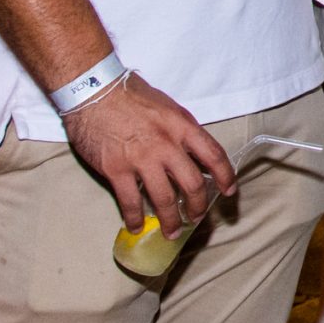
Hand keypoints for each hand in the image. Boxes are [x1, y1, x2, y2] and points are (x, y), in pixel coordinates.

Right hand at [61, 73, 235, 232]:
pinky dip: (135, 218)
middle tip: (196, 217)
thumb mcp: (167, 106)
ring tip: (172, 231)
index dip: (225, 176)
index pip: (213, 155)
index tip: (229, 190)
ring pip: (165, 199)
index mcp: (182, 126)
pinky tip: (137, 227)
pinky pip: (130, 202)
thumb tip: (191, 151)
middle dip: (198, 206)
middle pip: (192, 183)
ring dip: (171, 220)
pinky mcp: (117, 169)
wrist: (93, 91)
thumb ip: (180, 129)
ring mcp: (142, 159)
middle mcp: (167, 144)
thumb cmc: (130, 95)